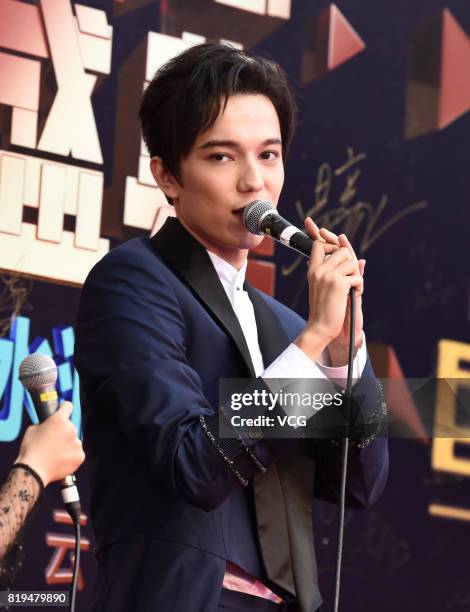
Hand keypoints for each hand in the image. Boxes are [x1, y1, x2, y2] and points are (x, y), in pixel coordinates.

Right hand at [15, 402, 84, 485]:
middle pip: (70, 427)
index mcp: (59, 420)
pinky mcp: (80, 456)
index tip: (63, 411)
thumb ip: (45, 423)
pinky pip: (76, 453)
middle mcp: (71, 429)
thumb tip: (50, 424)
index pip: (68, 406)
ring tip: (54, 454)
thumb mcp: (33, 429)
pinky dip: (70, 456)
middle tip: (53, 442)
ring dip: (67, 445)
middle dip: (63, 432)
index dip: (64, 409)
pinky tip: (59, 460)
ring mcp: (77, 443)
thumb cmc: (30, 450)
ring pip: (74, 441)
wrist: (33, 471)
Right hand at [305, 219, 364, 365]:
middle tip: (349, 278)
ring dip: (356, 276)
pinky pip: (357, 277)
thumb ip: (334, 271)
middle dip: (350, 263)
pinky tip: (353, 296)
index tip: (312, 223)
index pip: (319, 245)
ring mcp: (328, 275)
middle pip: (341, 250)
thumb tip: (357, 260)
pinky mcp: (338, 283)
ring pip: (352, 261)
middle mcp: (318, 269)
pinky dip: (359, 287)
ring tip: (350, 290)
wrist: (320, 327)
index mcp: (313, 269)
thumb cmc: (324, 309)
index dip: (322, 235)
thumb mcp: (324, 287)